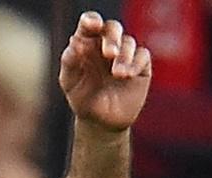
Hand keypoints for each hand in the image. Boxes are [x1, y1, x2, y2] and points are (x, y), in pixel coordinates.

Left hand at [59, 12, 151, 132]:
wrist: (101, 122)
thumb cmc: (82, 99)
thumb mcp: (70, 82)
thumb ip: (69, 62)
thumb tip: (74, 42)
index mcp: (87, 43)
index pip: (89, 24)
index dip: (91, 21)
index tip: (92, 25)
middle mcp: (106, 45)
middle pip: (112, 28)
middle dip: (111, 38)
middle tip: (109, 54)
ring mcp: (124, 54)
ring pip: (128, 42)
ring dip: (124, 56)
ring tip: (118, 74)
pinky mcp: (140, 65)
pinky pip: (142, 55)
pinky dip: (135, 63)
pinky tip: (128, 75)